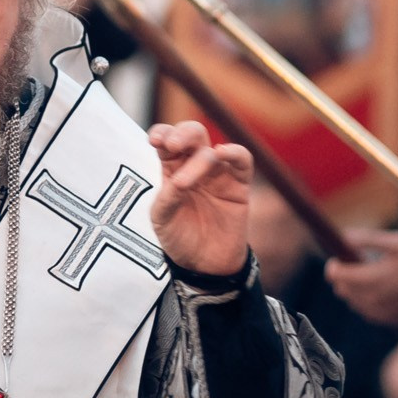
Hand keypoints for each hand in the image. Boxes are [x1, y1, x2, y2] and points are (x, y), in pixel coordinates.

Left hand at [147, 121, 251, 276]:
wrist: (204, 264)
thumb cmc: (180, 237)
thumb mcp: (162, 218)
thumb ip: (168, 196)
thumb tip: (179, 179)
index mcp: (172, 168)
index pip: (167, 140)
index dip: (162, 133)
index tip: (155, 141)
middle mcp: (195, 166)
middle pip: (192, 135)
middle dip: (182, 134)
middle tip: (172, 146)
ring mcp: (218, 174)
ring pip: (212, 149)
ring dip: (200, 156)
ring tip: (184, 182)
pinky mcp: (239, 184)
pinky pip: (242, 160)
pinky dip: (234, 152)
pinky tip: (223, 154)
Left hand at [326, 229, 397, 325]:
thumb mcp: (396, 241)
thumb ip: (365, 239)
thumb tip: (341, 236)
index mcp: (373, 279)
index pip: (336, 275)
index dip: (334, 264)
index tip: (340, 256)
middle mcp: (374, 300)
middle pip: (342, 290)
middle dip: (344, 276)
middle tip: (359, 263)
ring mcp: (382, 313)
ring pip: (353, 302)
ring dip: (355, 289)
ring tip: (374, 274)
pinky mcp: (391, 320)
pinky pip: (367, 312)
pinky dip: (367, 300)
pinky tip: (382, 288)